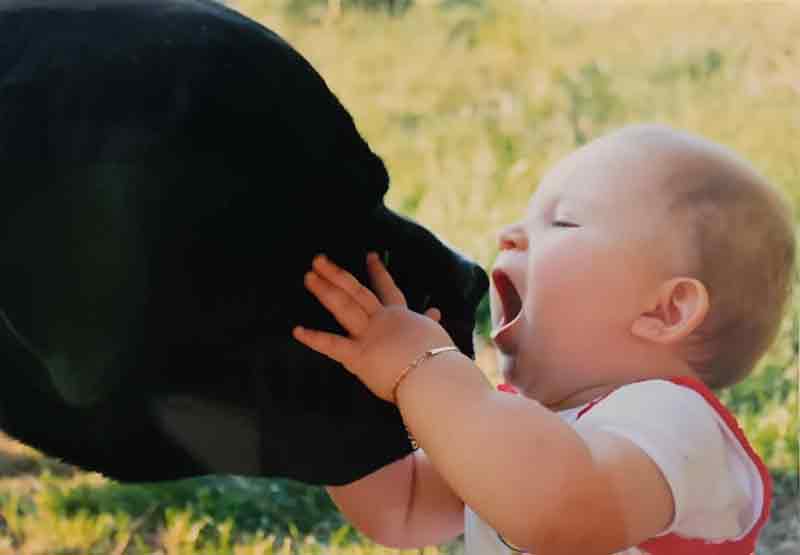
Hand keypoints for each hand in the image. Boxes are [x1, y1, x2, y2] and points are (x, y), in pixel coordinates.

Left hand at [292, 252, 455, 403]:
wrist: (436, 376)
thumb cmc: (441, 361)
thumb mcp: (437, 336)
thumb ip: (429, 323)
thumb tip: (436, 311)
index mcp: (402, 317)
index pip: (388, 289)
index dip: (379, 272)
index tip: (370, 256)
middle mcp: (382, 320)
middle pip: (356, 291)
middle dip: (337, 274)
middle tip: (319, 259)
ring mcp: (369, 335)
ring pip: (343, 306)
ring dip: (325, 290)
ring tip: (308, 276)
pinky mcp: (359, 356)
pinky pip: (332, 345)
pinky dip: (314, 338)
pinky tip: (297, 330)